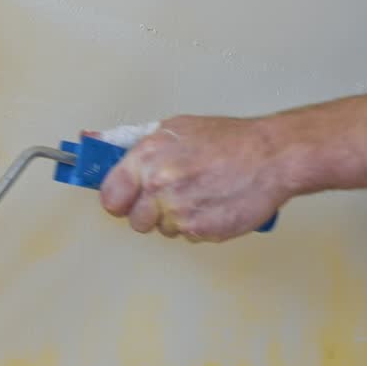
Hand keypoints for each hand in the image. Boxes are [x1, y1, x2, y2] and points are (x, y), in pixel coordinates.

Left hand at [98, 115, 289, 241]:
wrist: (272, 156)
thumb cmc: (231, 140)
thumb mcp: (178, 128)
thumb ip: (137, 143)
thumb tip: (93, 141)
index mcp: (149, 158)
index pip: (110, 195)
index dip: (120, 198)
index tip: (127, 197)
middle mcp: (160, 186)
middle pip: (136, 219)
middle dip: (151, 209)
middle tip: (176, 192)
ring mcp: (180, 212)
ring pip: (163, 230)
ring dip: (176, 218)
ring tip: (201, 193)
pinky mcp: (201, 231)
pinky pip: (188, 237)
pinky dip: (199, 225)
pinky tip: (214, 203)